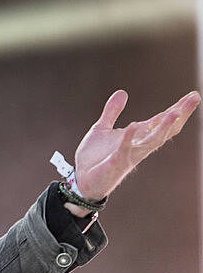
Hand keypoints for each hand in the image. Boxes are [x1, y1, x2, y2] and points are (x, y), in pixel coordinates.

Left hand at [72, 89, 199, 200]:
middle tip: (194, 99)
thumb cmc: (94, 157)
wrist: (81, 180)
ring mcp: (129, 155)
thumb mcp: (102, 128)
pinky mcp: (115, 163)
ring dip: (163, 128)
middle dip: (179, 115)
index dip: (177, 109)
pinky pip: (124, 150)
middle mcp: (138, 146)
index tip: (193, 95)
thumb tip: (122, 92)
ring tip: (174, 113)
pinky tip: (133, 125)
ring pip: (151, 142)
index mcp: (137, 137)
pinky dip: (129, 138)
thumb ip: (112, 111)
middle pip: (164, 130)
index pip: (161, 121)